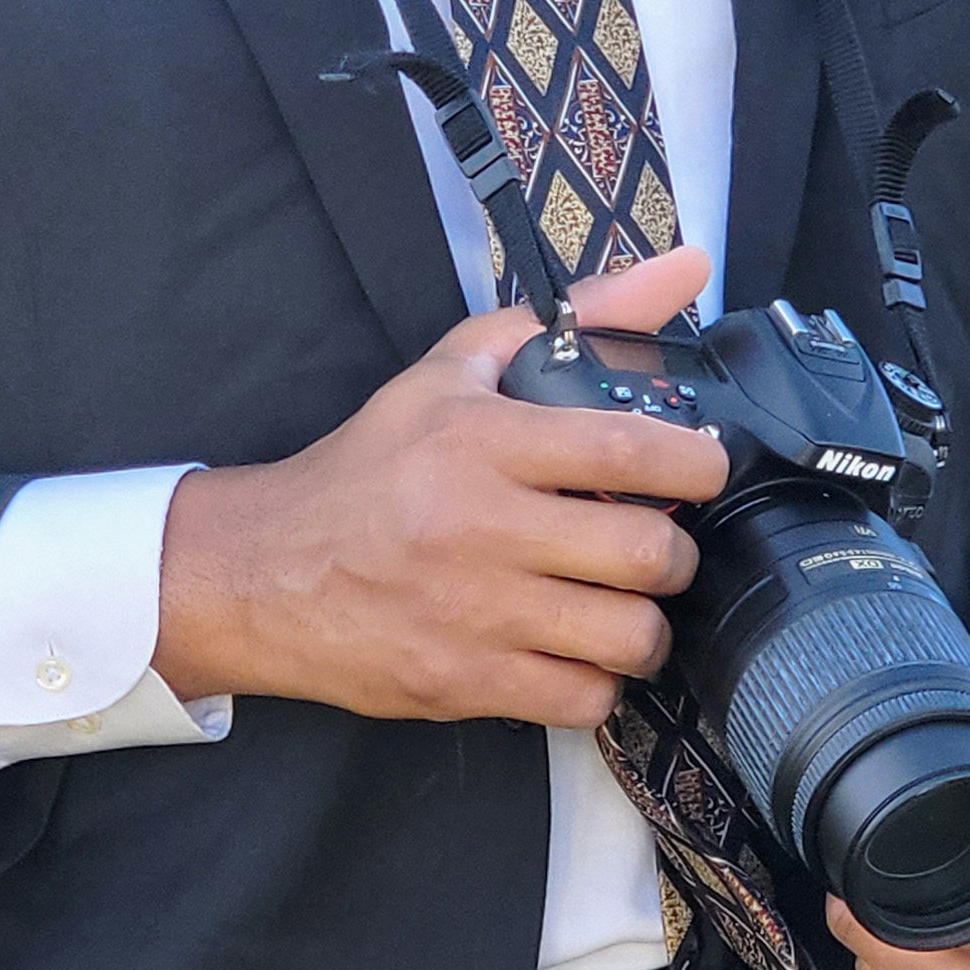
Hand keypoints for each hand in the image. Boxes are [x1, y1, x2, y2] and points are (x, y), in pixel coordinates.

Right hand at [152, 246, 726, 726]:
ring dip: (646, 624)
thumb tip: (682, 267)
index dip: (696, 463)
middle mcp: (484, 527)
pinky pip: (582, 702)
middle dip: (677, 553)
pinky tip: (577, 652)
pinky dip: (598, 682)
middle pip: (645, 554)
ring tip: (625, 604)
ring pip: (627, 637)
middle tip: (659, 545)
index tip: (703, 467)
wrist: (265, 570)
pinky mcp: (463, 684)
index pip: (628, 452)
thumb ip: (572, 316)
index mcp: (484, 442)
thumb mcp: (452, 370)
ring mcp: (475, 614)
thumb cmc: (370, 465)